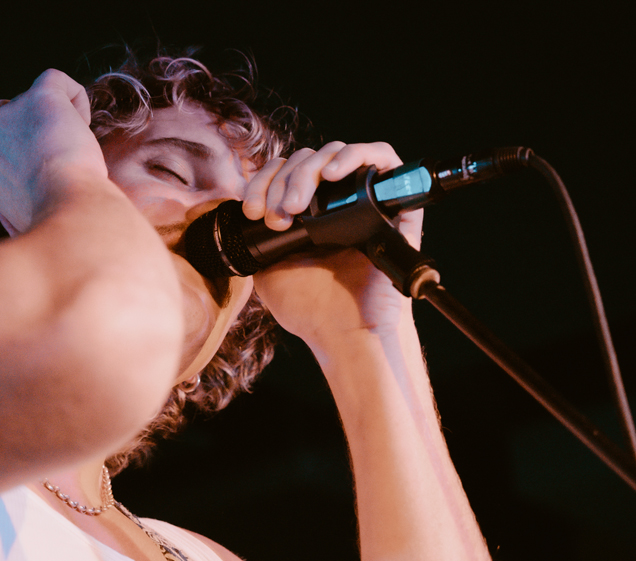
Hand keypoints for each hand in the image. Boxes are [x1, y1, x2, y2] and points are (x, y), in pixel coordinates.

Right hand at [0, 69, 106, 233]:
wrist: (70, 212)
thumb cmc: (59, 223)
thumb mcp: (27, 221)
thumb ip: (16, 207)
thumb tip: (13, 221)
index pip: (7, 149)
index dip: (35, 159)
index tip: (51, 181)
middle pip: (18, 123)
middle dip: (42, 137)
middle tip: (62, 166)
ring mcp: (8, 115)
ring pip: (37, 105)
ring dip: (61, 124)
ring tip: (72, 153)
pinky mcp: (37, 96)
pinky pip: (57, 81)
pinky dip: (76, 100)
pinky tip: (82, 128)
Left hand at [246, 142, 422, 347]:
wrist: (344, 332)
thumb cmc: (310, 308)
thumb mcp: (267, 268)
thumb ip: (257, 236)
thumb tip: (243, 207)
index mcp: (305, 212)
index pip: (282, 172)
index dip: (262, 182)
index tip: (252, 210)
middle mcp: (334, 201)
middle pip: (305, 159)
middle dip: (282, 182)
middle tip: (277, 216)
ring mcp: (362, 199)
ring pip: (335, 153)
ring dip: (308, 171)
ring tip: (295, 205)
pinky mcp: (393, 201)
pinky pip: (381, 156)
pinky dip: (354, 155)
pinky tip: (331, 175)